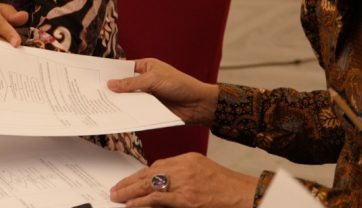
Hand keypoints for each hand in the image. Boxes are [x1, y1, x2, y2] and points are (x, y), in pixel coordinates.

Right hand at [107, 58, 218, 126]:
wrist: (197, 105)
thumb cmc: (180, 85)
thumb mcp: (153, 80)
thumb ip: (131, 84)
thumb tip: (111, 85)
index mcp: (146, 66)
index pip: (124, 68)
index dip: (112, 73)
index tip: (96, 77)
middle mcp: (145, 80)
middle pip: (125, 84)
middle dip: (113, 89)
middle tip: (95, 93)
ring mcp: (147, 95)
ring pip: (129, 98)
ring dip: (120, 102)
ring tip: (102, 105)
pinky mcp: (150, 108)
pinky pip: (136, 109)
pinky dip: (128, 112)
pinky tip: (118, 115)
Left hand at [110, 153, 257, 206]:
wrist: (245, 194)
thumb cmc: (227, 187)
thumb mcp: (203, 172)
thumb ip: (182, 175)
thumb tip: (160, 186)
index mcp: (188, 158)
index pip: (158, 165)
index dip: (141, 174)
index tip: (129, 180)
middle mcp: (184, 167)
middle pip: (150, 172)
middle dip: (130, 181)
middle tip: (116, 189)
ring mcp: (185, 182)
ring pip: (150, 184)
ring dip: (130, 191)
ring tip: (117, 197)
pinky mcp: (187, 198)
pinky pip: (158, 198)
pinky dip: (142, 201)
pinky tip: (131, 204)